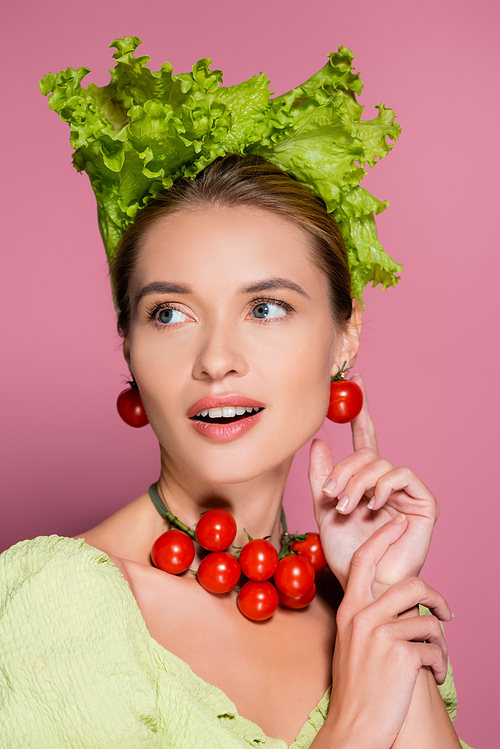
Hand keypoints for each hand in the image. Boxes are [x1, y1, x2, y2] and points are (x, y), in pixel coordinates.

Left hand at [309, 374, 438, 594]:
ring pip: (380, 463)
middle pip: (366, 453)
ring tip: (345, 507)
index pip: (366, 438)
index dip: (362, 410)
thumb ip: (321, 477)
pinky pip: (403, 475)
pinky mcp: (424, 503)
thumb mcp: (324, 510)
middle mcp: (388, 481)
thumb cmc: (346, 552)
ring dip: (357, 483)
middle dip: (344, 470)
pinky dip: (382, 486)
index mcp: (367, 480)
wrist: (364, 581)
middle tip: (330, 494)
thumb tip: (319, 442)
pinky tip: (372, 505)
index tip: (357, 380)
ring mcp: (407, 491)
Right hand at [325, 516, 451, 748]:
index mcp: (349, 609)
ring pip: (427, 621)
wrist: (354, 728)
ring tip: (436, 660)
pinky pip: (434, 649)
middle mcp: (362, 616)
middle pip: (410, 584)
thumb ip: (367, 617)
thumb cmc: (355, 688)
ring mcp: (381, 634)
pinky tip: (434, 678)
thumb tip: (397, 602)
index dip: (384, 537)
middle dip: (435, 597)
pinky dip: (440, 665)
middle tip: (445, 614)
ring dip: (439, 643)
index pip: (364, 559)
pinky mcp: (401, 655)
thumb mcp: (351, 643)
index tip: (399, 524)